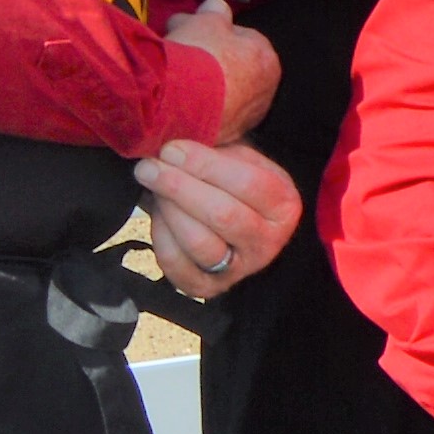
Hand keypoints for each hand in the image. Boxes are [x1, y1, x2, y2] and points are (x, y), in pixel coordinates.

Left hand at [135, 140, 304, 297]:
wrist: (231, 222)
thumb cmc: (231, 183)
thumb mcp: (239, 160)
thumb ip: (217, 151)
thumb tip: (175, 146)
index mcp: (284, 206)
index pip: (248, 184)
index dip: (205, 165)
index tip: (171, 149)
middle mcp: (268, 242)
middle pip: (223, 215)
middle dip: (179, 187)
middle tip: (149, 167)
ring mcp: (239, 270)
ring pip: (199, 242)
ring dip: (168, 210)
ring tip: (151, 186)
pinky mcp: (207, 287)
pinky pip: (176, 264)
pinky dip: (160, 236)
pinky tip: (157, 215)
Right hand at [165, 0, 279, 144]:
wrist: (176, 104)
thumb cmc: (197, 57)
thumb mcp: (205, 22)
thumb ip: (215, 13)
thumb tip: (217, 5)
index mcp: (267, 60)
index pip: (242, 38)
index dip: (212, 30)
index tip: (190, 28)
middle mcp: (263, 92)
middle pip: (230, 64)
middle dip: (203, 52)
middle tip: (176, 44)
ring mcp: (243, 118)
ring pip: (218, 90)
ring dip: (198, 79)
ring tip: (170, 70)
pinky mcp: (221, 136)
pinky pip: (207, 111)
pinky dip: (193, 102)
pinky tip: (172, 95)